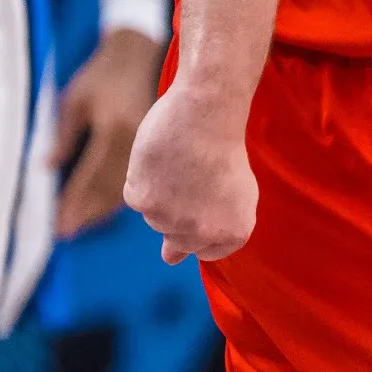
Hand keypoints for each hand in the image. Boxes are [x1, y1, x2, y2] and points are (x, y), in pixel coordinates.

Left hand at [49, 28, 161, 237]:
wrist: (146, 52)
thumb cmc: (106, 72)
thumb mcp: (78, 98)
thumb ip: (64, 135)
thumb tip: (48, 167)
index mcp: (113, 131)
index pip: (88, 177)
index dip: (72, 203)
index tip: (56, 225)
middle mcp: (134, 145)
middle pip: (107, 190)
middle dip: (85, 213)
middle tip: (66, 232)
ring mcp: (149, 147)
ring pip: (126, 189)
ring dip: (102, 210)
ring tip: (82, 226)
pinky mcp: (159, 147)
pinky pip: (139, 179)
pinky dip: (120, 197)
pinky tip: (108, 207)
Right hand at [124, 86, 258, 264]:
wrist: (207, 111)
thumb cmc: (224, 145)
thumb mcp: (236, 194)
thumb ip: (208, 232)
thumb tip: (169, 259)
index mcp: (233, 234)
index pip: (205, 250)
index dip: (200, 221)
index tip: (202, 200)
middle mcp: (202, 235)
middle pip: (177, 237)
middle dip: (181, 209)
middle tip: (192, 175)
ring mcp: (170, 221)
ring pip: (154, 217)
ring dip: (160, 193)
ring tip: (180, 162)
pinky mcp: (143, 201)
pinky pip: (135, 196)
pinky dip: (142, 176)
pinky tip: (161, 158)